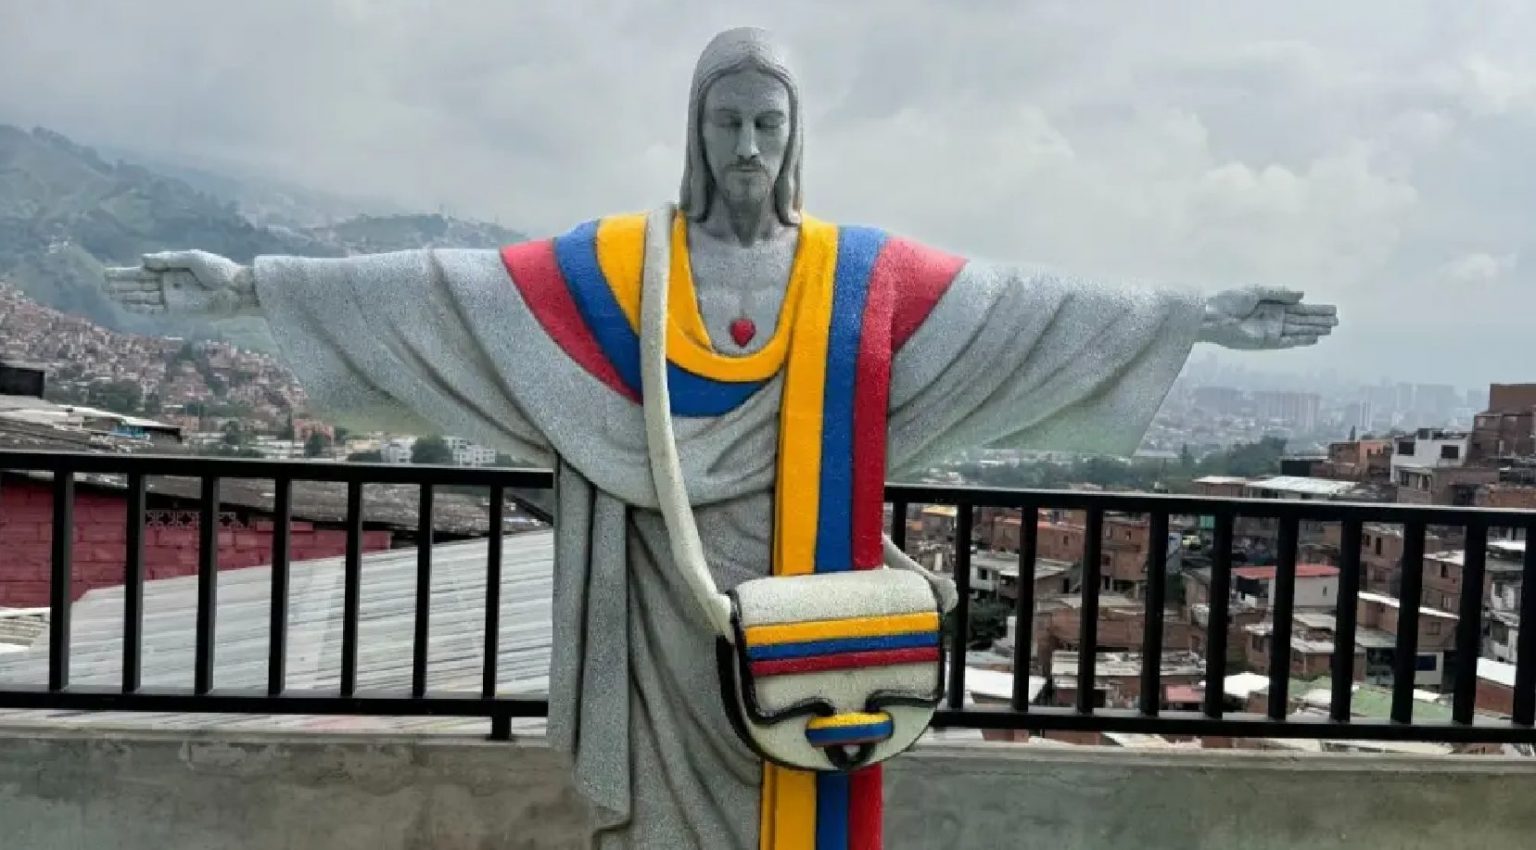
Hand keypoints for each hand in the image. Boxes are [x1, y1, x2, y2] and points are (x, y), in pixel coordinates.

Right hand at [104, 250, 257, 316]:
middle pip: (140, 284)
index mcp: (172, 269)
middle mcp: (169, 283)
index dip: (125, 273)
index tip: (107, 273)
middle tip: (102, 285)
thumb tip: (143, 259)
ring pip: (144, 297)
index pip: (143, 271)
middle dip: (121, 285)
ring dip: (127, 296)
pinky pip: (155, 310)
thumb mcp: (193, 258)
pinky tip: (127, 306)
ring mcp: (172, 297)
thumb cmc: (219, 270)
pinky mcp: (178, 310)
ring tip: (109, 295)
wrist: (237, 289)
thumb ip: (167, 259)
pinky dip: (141, 308)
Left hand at [1199, 287, 1337, 349]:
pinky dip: (1299, 340)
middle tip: (1337, 321)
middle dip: (1319, 320)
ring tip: (1330, 330)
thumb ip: (1279, 292)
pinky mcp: (1264, 341)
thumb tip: (1302, 294)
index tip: (1333, 309)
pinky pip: (1286, 342)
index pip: (1299, 307)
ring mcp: (1269, 330)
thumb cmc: (1229, 300)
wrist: (1212, 316)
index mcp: (1271, 304)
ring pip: (1297, 330)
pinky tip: (1313, 339)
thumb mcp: (1256, 290)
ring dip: (1313, 330)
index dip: (1316, 309)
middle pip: (1302, 319)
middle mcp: (1273, 318)